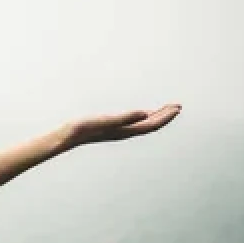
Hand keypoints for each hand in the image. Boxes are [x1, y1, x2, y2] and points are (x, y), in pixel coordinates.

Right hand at [65, 104, 181, 145]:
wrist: (66, 137)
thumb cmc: (83, 128)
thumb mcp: (106, 120)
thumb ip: (126, 117)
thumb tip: (145, 114)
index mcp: (126, 130)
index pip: (152, 124)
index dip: (166, 116)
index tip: (177, 107)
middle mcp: (125, 132)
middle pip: (151, 125)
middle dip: (165, 116)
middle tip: (177, 106)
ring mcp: (118, 130)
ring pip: (143, 124)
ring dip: (156, 116)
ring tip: (166, 109)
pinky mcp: (111, 127)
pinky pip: (134, 122)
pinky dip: (143, 116)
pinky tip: (144, 113)